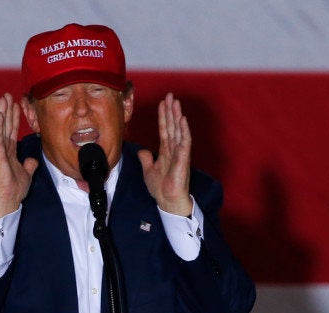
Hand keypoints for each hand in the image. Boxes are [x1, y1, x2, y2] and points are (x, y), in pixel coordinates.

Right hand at [0, 93, 37, 216]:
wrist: (9, 200)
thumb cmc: (15, 189)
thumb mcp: (27, 173)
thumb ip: (29, 165)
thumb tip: (32, 160)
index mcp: (10, 152)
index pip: (12, 131)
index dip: (15, 118)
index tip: (17, 105)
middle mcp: (3, 149)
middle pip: (6, 125)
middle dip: (7, 110)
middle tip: (8, 95)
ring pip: (1, 127)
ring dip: (2, 112)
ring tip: (3, 98)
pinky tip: (0, 113)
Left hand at [138, 93, 192, 215]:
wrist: (167, 200)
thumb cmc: (161, 188)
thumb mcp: (149, 170)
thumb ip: (146, 159)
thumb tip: (143, 151)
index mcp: (166, 150)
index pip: (164, 129)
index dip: (163, 116)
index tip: (163, 103)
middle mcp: (174, 149)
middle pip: (172, 126)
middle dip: (171, 110)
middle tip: (170, 95)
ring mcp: (180, 153)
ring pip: (178, 130)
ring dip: (177, 116)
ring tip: (176, 102)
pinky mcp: (183, 159)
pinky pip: (184, 142)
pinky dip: (184, 131)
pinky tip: (182, 120)